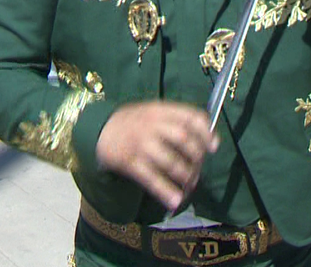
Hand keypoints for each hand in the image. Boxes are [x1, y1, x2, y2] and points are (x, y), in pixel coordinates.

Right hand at [95, 101, 219, 211]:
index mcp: (161, 110)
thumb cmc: (133, 122)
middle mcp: (152, 125)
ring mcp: (140, 144)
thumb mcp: (153, 112)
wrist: (97, 130)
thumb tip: (207, 140)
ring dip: (186, 176)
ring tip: (190, 184)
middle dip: (196, 158)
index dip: (206, 133)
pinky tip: (175, 201)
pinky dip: (165, 192)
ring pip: (171, 162)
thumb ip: (176, 120)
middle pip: (184, 140)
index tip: (213, 147)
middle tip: (198, 168)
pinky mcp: (129, 162)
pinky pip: (151, 179)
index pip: (191, 117)